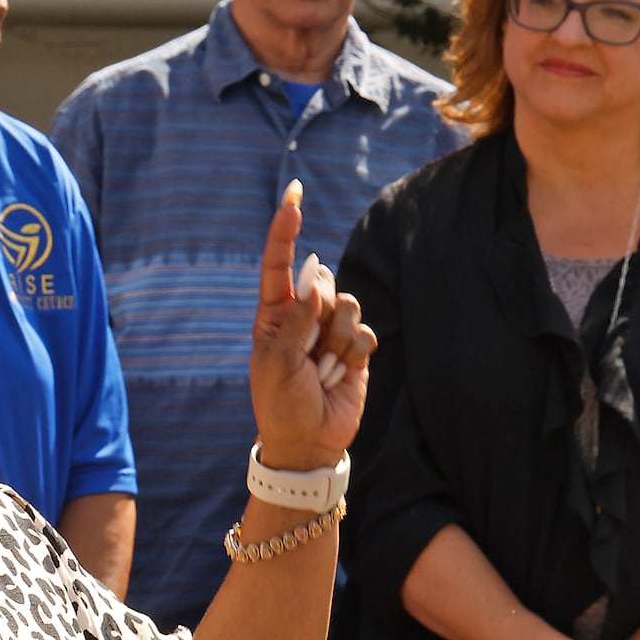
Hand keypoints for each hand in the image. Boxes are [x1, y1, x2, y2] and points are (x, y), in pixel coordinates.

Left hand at [250, 181, 375, 469]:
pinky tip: (341, 376)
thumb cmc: (281, 404)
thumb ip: (296, 320)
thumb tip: (315, 279)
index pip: (279, 263)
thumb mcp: (278, 363)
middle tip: (308, 354)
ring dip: (337, 341)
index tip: (294, 195)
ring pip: (349, 306)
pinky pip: (366, 333)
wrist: (308, 443)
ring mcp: (331, 331)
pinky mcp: (356, 348)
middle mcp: (303, 315)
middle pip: (324, 283)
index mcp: (273, 314)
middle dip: (321, 314)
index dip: (285, 228)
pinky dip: (355, 355)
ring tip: (322, 371)